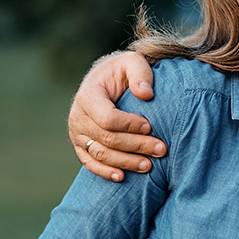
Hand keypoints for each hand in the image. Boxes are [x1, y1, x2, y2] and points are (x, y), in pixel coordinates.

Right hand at [68, 51, 165, 181]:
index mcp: (88, 95)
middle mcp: (78, 116)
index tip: (150, 126)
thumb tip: (146, 94)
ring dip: (126, 162)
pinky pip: (90, 163)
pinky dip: (105, 172)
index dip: (129, 125)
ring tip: (149, 165)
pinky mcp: (80, 145)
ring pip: (101, 154)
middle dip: (136, 146)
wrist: (104, 81)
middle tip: (161, 149)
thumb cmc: (121, 72)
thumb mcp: (132, 62)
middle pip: (107, 138)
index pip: (107, 118)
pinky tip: (122, 176)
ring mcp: (77, 133)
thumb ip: (140, 73)